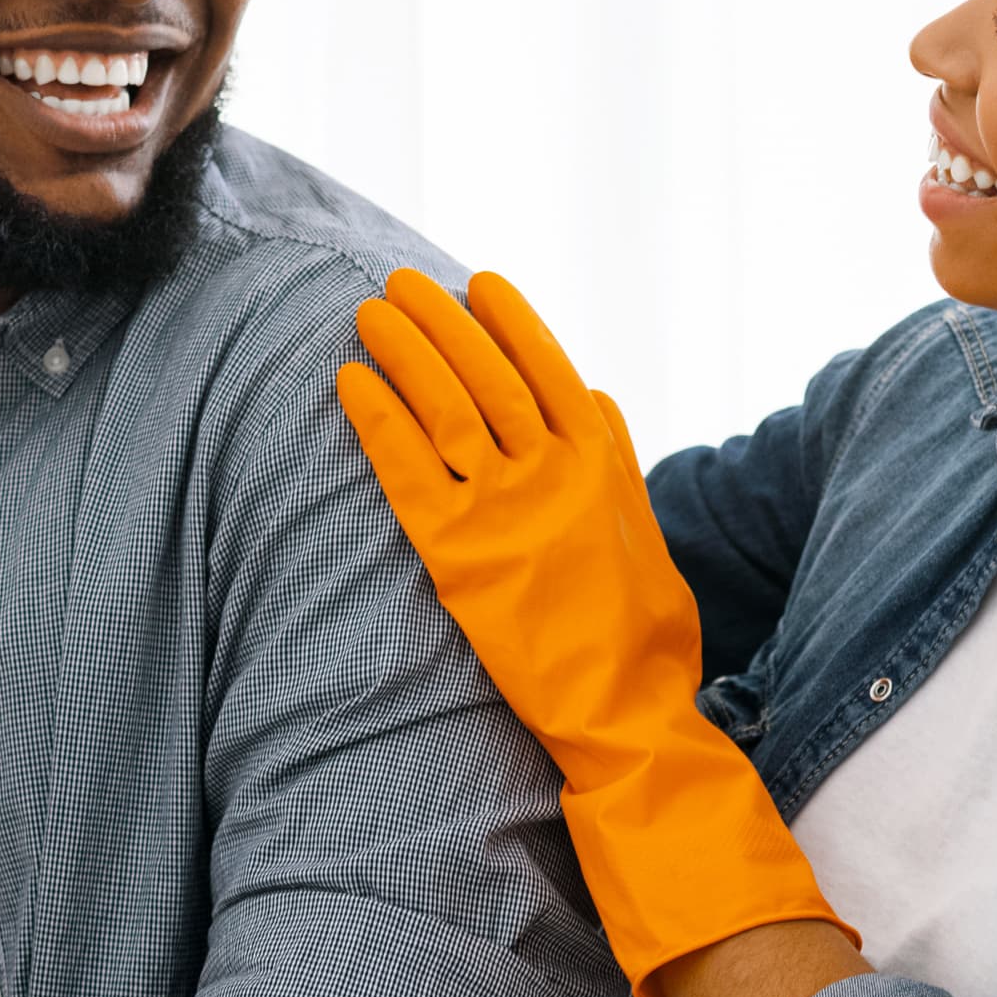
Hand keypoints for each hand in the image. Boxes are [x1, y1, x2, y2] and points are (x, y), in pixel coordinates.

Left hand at [337, 268, 851, 996]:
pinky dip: (377, 417)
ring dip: (404, 351)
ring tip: (369, 312)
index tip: (478, 284)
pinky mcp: (457, 554)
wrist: (626, 712)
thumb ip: (616, 462)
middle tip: (401, 286)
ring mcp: (505, 509)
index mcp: (603, 464)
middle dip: (441, 322)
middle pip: (487, 374)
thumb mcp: (645, 533)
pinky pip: (406, 466)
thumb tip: (594, 399)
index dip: (511, 323)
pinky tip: (351, 381)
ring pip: (445, 404)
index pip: (549, 369)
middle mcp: (554, 473)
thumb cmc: (644, 639)